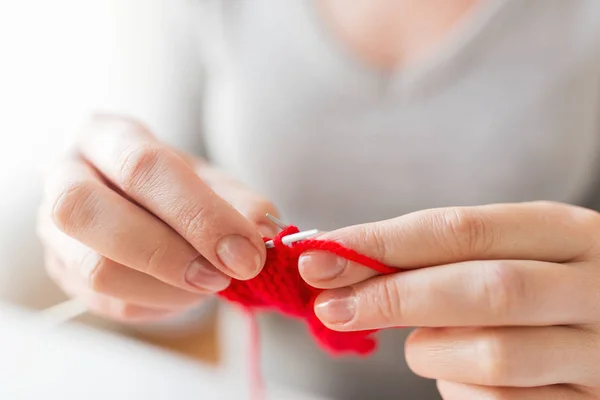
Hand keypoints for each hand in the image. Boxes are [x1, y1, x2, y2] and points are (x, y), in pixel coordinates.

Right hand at [37, 115, 277, 321]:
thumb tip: (264, 232)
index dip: (198, 213)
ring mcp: (53, 229)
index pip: (142, 166)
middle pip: (88, 211)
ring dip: (167, 286)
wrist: (142, 204)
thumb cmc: (177, 186)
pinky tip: (187, 291)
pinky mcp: (63, 273)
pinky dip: (159, 304)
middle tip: (225, 275)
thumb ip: (240, 202)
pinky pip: (108, 302)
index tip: (247, 252)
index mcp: (106, 135)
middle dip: (167, 252)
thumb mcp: (214, 181)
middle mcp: (64, 175)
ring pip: (96, 268)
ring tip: (211, 282)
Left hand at [300, 202, 599, 398]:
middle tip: (332, 307)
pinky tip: (464, 372)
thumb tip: (336, 267)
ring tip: (430, 343)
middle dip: (393, 298)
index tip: (320, 256)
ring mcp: (599, 354)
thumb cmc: (534, 288)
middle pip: (483, 290)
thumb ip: (436, 258)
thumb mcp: (503, 254)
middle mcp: (594, 289)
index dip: (381, 244)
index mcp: (566, 233)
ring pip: (492, 356)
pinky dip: (459, 389)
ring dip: (433, 351)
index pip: (461, 230)